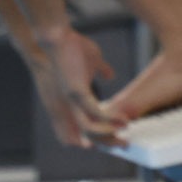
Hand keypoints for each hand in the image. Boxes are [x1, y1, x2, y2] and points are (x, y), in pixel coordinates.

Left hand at [29, 28, 122, 146]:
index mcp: (73, 101)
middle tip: (123, 144)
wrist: (56, 37)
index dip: (99, 136)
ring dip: (108, 134)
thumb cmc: (72, 46)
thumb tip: (109, 74)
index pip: (84, 128)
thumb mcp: (92, 61)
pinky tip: (122, 119)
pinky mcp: (76, 93)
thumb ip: (101, 70)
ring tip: (125, 131)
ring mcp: (72, 101)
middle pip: (87, 135)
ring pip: (89, 131)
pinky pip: (95, 114)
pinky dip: (110, 119)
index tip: (114, 139)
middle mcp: (70, 106)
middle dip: (106, 142)